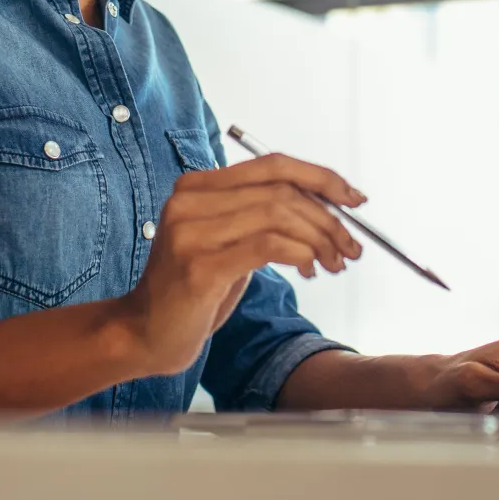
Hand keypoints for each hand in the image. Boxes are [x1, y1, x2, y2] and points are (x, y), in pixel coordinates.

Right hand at [119, 154, 365, 375]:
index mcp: (197, 186)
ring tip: (334, 264)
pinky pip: (267, 245)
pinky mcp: (199, 265)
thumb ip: (262, 217)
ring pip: (279, 215)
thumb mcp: (228, 242)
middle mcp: (190, 200)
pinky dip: (301, 253)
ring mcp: (191, 231)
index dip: (321, 177)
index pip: (272, 165)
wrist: (144, 334)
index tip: (355, 199)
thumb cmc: (193, 290)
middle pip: (281, 191)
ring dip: (320, 240)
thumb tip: (328, 207)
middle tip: (352, 248)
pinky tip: (311, 270)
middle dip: (328, 218)